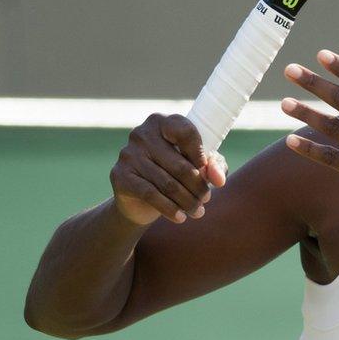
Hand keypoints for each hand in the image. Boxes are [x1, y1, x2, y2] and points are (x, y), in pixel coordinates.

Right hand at [110, 114, 227, 225]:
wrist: (140, 198)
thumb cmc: (176, 171)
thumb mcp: (200, 165)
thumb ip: (214, 166)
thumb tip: (218, 179)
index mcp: (162, 122)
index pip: (185, 132)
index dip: (200, 153)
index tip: (207, 172)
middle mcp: (142, 133)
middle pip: (179, 164)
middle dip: (198, 186)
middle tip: (206, 198)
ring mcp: (128, 154)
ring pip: (167, 183)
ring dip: (187, 201)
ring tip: (198, 212)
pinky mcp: (120, 175)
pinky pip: (150, 194)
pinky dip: (169, 209)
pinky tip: (181, 218)